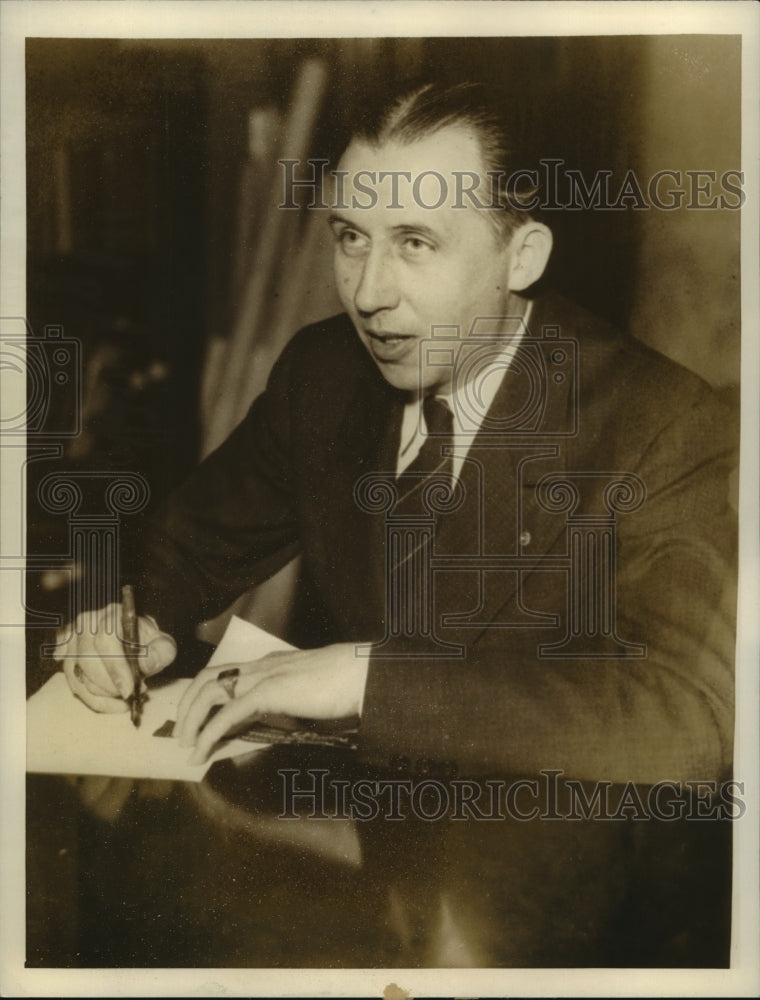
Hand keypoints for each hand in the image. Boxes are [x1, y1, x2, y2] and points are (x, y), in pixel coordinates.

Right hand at [55, 604, 176, 712]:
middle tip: (129, 695)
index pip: (106, 640)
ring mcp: (73, 639)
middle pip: (87, 659)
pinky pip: (72, 683)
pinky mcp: (66, 656)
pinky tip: (111, 702)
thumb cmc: (148, 642)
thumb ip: (160, 653)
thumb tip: (145, 665)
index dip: (115, 668)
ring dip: (101, 695)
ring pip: (76, 674)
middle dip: (109, 686)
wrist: (134, 639)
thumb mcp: (163, 644)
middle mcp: (88, 622)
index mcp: (113, 614)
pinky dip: (92, 699)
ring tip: (123, 700)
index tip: (128, 690)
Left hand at [175, 643, 368, 763]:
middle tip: (183, 733)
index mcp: (271, 663)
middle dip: (188, 705)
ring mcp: (263, 676)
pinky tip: (203, 750)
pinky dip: (209, 733)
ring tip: (188, 745)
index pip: (226, 672)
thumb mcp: (309, 691)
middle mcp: (261, 665)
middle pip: (208, 677)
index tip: (197, 716)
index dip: (205, 693)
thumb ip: (290, 700)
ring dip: (192, 719)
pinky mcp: (268, 692)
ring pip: (210, 691)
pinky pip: (228, 713)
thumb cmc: (345, 683)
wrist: (361, 673)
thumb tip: (282, 720)